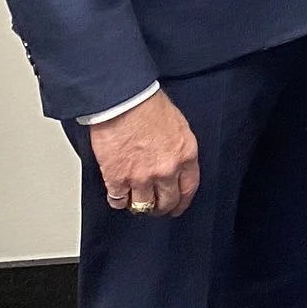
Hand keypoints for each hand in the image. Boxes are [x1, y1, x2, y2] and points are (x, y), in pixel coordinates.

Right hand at [89, 89, 199, 216]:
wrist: (124, 100)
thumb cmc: (148, 105)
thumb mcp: (178, 126)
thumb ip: (179, 149)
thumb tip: (174, 163)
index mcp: (185, 155)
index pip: (189, 189)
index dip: (182, 202)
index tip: (177, 207)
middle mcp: (166, 170)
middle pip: (167, 202)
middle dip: (162, 207)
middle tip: (156, 207)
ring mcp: (141, 177)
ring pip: (143, 206)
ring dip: (139, 205)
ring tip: (135, 201)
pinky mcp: (117, 179)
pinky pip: (118, 201)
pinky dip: (118, 200)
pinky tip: (118, 195)